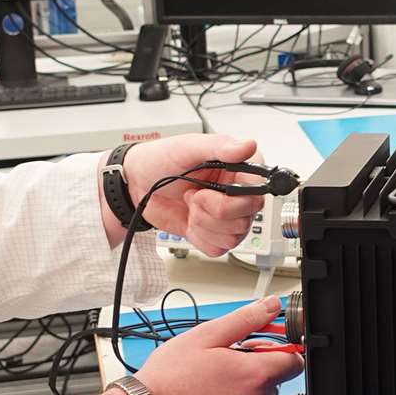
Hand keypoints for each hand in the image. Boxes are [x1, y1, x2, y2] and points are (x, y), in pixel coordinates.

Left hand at [114, 134, 267, 255]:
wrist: (138, 184)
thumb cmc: (161, 160)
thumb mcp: (188, 147)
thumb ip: (220, 147)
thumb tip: (248, 145)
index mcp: (240, 170)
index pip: (257, 193)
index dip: (233, 200)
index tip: (205, 192)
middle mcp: (239, 194)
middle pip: (246, 219)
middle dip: (212, 212)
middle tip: (193, 195)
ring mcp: (229, 217)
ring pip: (234, 237)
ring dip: (204, 224)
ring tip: (191, 205)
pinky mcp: (215, 234)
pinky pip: (219, 249)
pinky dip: (200, 238)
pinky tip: (191, 221)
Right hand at [133, 297, 304, 394]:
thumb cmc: (171, 375)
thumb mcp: (207, 335)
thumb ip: (246, 319)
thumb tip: (271, 306)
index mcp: (256, 375)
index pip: (295, 361)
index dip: (282, 348)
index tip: (264, 343)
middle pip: (275, 377)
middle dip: (257, 364)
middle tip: (227, 356)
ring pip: (260, 394)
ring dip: (245, 382)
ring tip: (214, 374)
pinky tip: (211, 391)